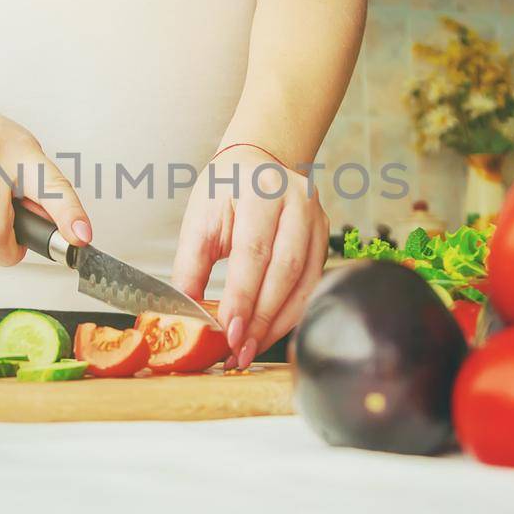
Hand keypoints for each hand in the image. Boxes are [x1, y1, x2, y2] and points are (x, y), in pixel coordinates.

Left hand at [171, 145, 328, 367]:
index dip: (243, 296)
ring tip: (252, 348)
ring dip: (278, 323)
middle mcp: (297, 202)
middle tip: (239, 350)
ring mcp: (317, 219)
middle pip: (285, 271)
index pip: (254, 252)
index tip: (229, 331)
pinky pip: (313, 284)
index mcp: (261, 191)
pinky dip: (292, 313)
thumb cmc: (225, 189)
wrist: (256, 163)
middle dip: (262, 318)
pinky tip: (271, 331)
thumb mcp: (199, 219)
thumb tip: (188, 314)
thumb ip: (190, 265)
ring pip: (305, 282)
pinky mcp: (325, 237)